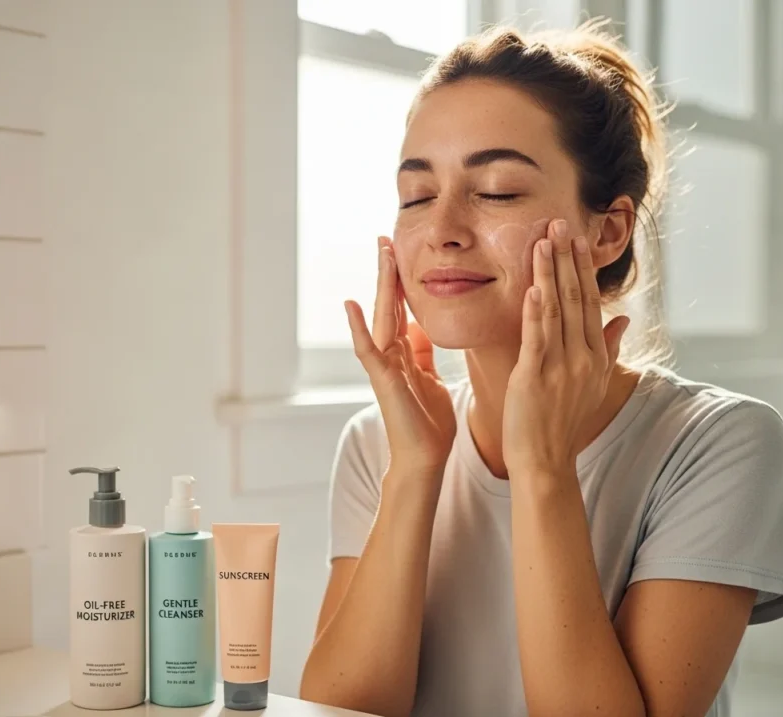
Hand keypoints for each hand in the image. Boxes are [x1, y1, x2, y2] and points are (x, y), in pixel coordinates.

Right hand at [345, 237, 456, 475]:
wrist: (425, 458)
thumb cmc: (429, 424)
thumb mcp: (431, 377)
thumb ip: (423, 352)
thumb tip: (421, 327)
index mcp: (405, 352)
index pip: (403, 308)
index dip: (403, 281)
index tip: (403, 252)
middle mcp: (391, 353)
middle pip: (390, 305)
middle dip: (389, 272)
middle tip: (386, 238)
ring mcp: (384, 365)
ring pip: (381, 317)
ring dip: (381, 285)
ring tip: (381, 253)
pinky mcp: (381, 379)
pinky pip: (367, 348)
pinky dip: (357, 327)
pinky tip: (351, 304)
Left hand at [502, 220, 629, 478]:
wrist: (547, 461)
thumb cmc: (564, 422)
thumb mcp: (594, 383)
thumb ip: (608, 349)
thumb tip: (624, 319)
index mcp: (595, 356)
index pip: (590, 303)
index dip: (583, 269)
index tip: (577, 239)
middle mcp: (583, 358)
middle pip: (576, 298)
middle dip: (568, 259)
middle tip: (560, 223)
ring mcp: (561, 367)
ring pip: (557, 311)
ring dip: (550, 273)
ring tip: (544, 240)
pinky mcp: (535, 377)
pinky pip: (537, 338)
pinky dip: (536, 311)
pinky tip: (533, 286)